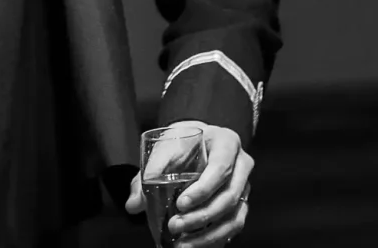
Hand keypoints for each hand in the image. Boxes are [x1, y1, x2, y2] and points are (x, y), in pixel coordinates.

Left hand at [126, 122, 249, 247]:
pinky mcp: (241, 206)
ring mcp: (244, 188)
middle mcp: (242, 166)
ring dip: (207, 236)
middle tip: (174, 226)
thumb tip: (132, 205)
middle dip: (201, 216)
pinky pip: (232, 228)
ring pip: (233, 218)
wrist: (197, 141)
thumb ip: (150, 171)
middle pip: (229, 197)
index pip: (220, 168)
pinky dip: (214, 240)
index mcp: (227, 142)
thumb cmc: (182, 142)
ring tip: (182, 245)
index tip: (180, 204)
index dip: (203, 189)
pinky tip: (194, 245)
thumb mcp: (166, 146)